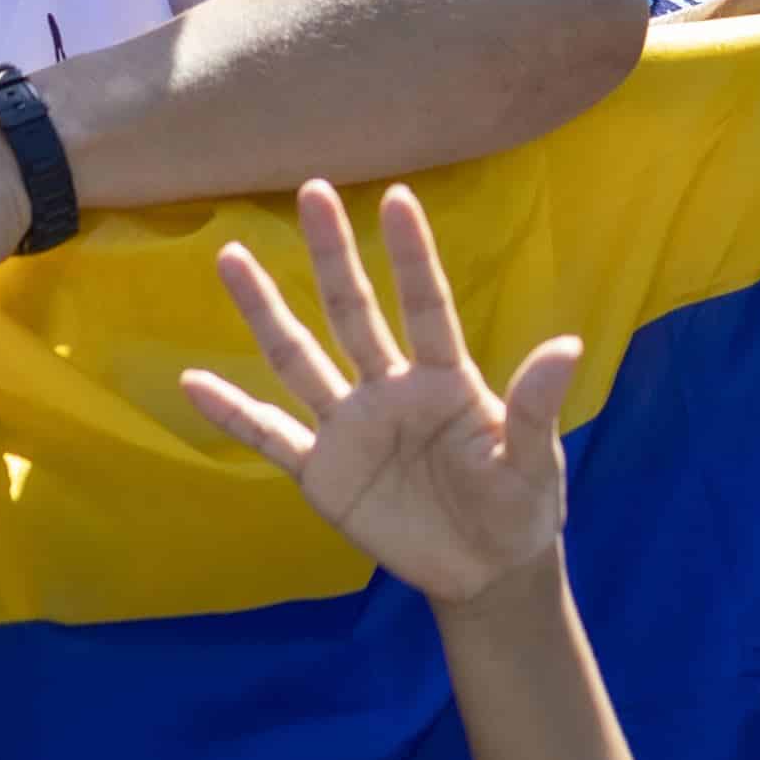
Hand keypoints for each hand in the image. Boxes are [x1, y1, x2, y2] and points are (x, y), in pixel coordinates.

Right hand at [184, 181, 579, 611]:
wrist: (486, 571)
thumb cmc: (519, 506)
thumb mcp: (534, 463)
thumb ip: (537, 409)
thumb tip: (568, 345)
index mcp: (446, 379)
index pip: (427, 305)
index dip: (412, 254)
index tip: (396, 196)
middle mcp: (390, 389)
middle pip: (354, 311)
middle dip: (333, 254)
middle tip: (313, 189)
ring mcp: (351, 428)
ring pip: (300, 358)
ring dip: (264, 311)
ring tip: (231, 254)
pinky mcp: (323, 473)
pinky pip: (270, 435)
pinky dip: (231, 413)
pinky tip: (191, 382)